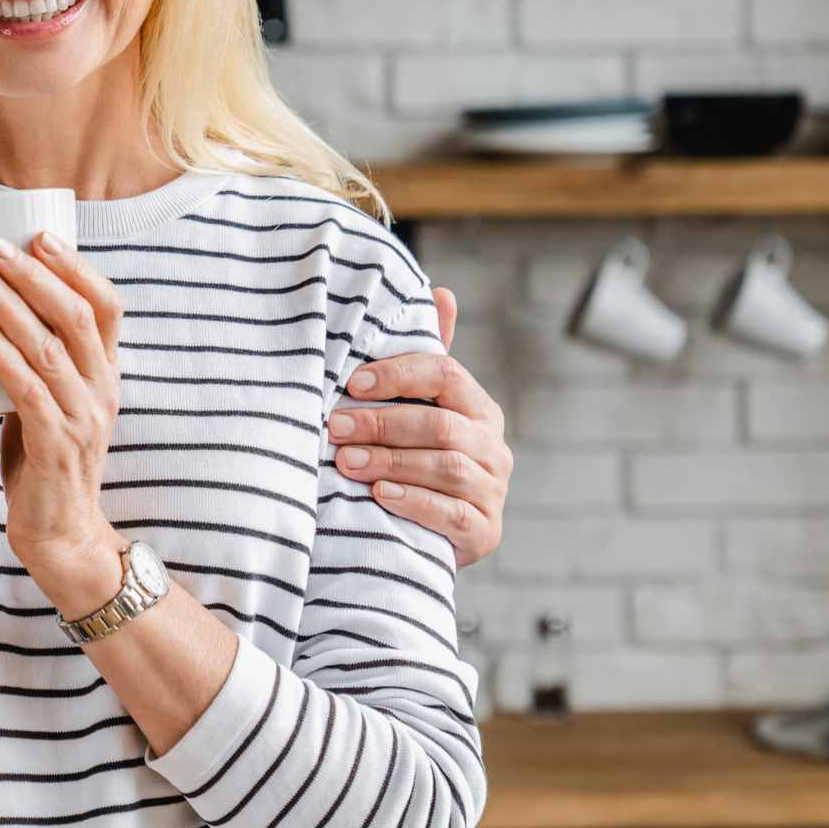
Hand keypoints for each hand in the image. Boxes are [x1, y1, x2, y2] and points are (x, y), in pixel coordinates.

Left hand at [0, 232, 126, 606]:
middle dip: (37, 274)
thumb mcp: (56, 394)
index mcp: (106, 371)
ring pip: (54, 348)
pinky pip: (32, 393)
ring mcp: (84, 418)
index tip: (39, 234)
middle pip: (79, 315)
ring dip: (14, 306)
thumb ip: (46, 351)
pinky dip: (6, 358)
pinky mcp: (58, 447)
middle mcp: (103, 388)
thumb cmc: (46, 453)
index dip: (76, 266)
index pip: (107, 304)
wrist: (59, 531)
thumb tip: (15, 293)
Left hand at [328, 286, 512, 567]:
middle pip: (441, 425)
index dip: (399, 375)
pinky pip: (451, 513)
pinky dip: (413, 502)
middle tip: (334, 426)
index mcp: (478, 408)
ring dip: (390, 461)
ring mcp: (492, 491)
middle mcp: (494, 447)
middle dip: (382, 423)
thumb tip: (441, 291)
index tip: (352, 382)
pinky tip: (380, 495)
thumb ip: (426, 359)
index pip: (446, 375)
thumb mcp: (421, 409)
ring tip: (345, 461)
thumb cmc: (417, 459)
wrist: (428, 536)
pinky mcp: (484, 532)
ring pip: (445, 467)